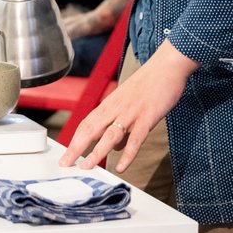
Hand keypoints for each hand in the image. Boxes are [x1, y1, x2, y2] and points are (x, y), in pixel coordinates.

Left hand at [58, 40, 199, 171]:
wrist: (167, 65)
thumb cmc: (149, 83)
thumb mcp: (129, 102)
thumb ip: (121, 125)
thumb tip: (116, 148)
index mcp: (111, 104)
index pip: (87, 124)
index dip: (75, 141)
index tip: (66, 156)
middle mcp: (117, 108)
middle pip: (91, 129)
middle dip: (77, 148)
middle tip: (65, 164)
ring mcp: (131, 113)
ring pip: (110, 135)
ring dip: (97, 152)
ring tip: (87, 168)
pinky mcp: (147, 117)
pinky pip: (136, 138)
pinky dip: (128, 154)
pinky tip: (121, 166)